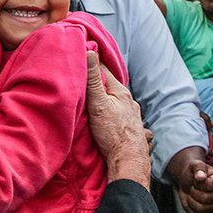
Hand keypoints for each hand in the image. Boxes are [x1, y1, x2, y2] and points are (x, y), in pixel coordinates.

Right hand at [85, 51, 150, 188]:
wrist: (128, 160)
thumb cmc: (112, 133)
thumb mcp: (98, 104)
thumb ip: (93, 80)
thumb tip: (90, 52)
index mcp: (121, 92)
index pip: (104, 71)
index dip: (92, 64)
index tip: (80, 57)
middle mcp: (129, 102)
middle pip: (111, 87)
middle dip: (98, 84)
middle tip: (83, 79)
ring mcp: (132, 115)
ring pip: (116, 102)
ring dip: (107, 100)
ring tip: (95, 100)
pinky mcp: (131, 128)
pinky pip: (120, 115)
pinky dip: (113, 112)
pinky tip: (110, 117)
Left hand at [167, 150, 212, 212]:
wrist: (188, 180)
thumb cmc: (193, 173)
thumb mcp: (194, 165)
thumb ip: (198, 168)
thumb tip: (201, 176)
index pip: (209, 186)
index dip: (198, 183)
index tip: (196, 179)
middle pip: (205, 199)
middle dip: (194, 192)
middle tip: (193, 187)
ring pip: (200, 209)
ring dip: (191, 200)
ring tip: (192, 193)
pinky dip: (189, 209)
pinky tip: (191, 201)